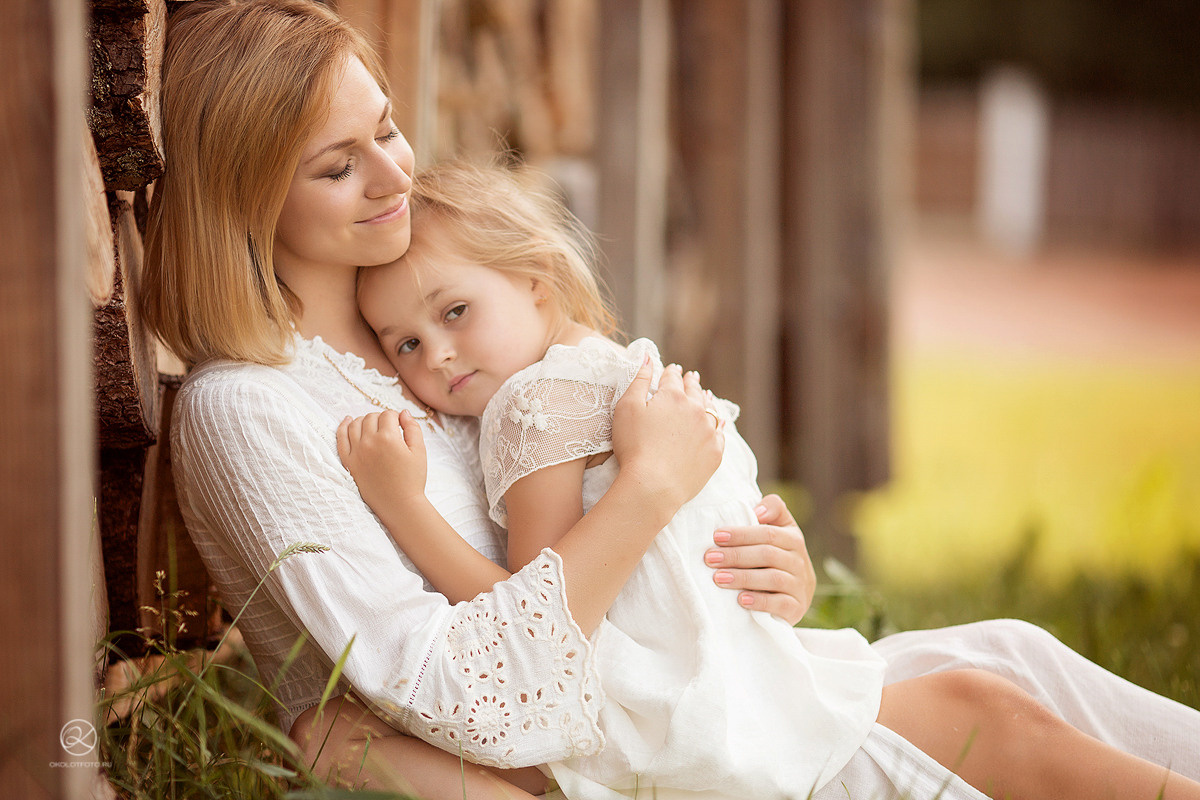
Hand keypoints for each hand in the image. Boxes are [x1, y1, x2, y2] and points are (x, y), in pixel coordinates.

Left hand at [336, 410, 426, 510]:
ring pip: (355, 424)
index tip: (400, 424)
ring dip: (364, 420)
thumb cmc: (412, 479)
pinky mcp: (349, 463)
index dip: (395, 417)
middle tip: (388, 427)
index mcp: (388, 438)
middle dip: (380, 418)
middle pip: (370, 417)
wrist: (399, 505)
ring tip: (372, 425)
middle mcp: (369, 442)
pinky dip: (343, 427)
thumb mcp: (419, 451)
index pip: (387, 415)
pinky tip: (347, 421)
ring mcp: (356, 453)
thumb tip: (403, 413)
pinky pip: (340, 439)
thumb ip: (413, 428)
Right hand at [611, 360, 723, 519]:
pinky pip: (720, 433)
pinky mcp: (715, 452)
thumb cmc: (634, 446)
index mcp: (673, 396)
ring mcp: (708, 431)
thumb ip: (639, 380)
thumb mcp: (626, 408)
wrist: (653, 485)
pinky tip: (718, 422)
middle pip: (694, 391)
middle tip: (691, 377)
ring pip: (710, 409)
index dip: (671, 372)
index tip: (673, 369)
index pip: (673, 378)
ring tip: (705, 395)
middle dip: (691, 382)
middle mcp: (695, 409)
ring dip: (706, 400)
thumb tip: (648, 359)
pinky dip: (718, 424)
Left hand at [703, 494, 815, 624]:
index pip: (769, 533)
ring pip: (773, 579)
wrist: (795, 597)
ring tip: (718, 578)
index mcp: (793, 539)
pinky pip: (780, 604)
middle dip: (736, 555)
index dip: (742, 534)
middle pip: (768, 555)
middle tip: (710, 558)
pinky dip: (760, 601)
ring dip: (743, 578)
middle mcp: (800, 561)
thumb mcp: (778, 531)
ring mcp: (800, 585)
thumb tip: (758, 510)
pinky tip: (740, 599)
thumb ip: (772, 511)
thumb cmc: (776, 558)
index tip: (717, 536)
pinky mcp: (797, 608)